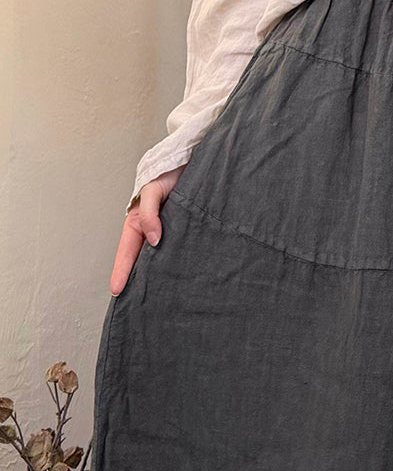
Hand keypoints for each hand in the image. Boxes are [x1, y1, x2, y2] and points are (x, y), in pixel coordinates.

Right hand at [110, 165, 186, 295]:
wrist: (198, 164)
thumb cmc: (170, 173)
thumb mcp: (153, 190)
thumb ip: (150, 213)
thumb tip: (154, 240)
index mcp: (139, 223)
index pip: (127, 252)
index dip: (121, 271)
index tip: (116, 290)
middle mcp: (153, 233)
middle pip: (142, 262)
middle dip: (138, 283)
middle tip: (137, 306)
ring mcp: (170, 236)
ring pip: (161, 262)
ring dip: (159, 279)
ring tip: (158, 302)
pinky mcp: (188, 237)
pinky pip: (180, 256)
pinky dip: (179, 270)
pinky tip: (183, 284)